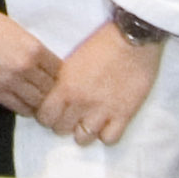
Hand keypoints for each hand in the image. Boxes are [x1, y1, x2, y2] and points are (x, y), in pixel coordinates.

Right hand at [0, 0, 60, 117]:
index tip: (53, 79)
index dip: (56, 77)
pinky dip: (24, 108)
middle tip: (46, 94)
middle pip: (50, 89)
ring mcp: (10, 80)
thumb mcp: (17, 30)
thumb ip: (32, 49)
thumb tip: (44, 64)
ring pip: (36, 101)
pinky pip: (18, 107)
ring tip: (35, 101)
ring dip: (37, 102)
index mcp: (34, 48)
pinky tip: (23, 104)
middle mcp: (25, 66)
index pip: (58, 72)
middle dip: (50, 92)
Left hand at [36, 19, 162, 149]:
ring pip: (83, 138)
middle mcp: (80, 102)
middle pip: (61, 129)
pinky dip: (107, 134)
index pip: (45, 116)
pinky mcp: (123, 114)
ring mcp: (102, 110)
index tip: (54, 110)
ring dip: (83, 131)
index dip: (48, 114)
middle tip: (71, 114)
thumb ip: (61, 81)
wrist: (134, 38)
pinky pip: (109, 139)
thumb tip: (52, 96)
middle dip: (64, 123)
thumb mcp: (72, 60)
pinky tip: (107, 123)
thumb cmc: (103, 43)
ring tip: (88, 121)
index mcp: (65, 86)